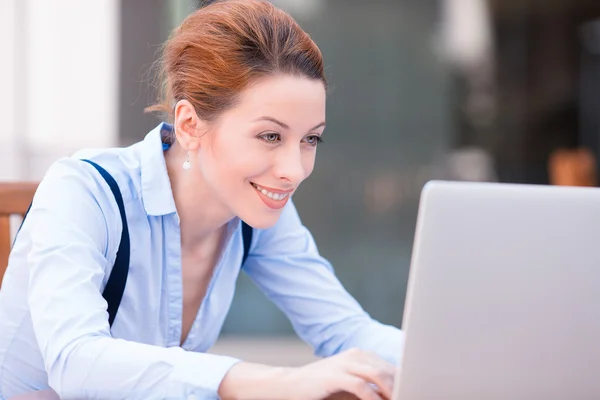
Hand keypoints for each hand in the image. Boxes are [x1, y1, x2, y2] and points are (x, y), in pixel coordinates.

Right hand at [218, 348, 394, 399]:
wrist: (289, 385)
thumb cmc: (322, 390)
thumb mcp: (351, 388)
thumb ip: (373, 389)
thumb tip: (398, 393)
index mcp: (364, 356)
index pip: (394, 368)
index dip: (407, 382)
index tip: (415, 393)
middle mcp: (357, 355)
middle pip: (391, 371)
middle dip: (403, 387)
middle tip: (411, 397)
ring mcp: (346, 363)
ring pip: (380, 376)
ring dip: (393, 392)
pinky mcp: (335, 375)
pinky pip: (362, 387)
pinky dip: (374, 399)